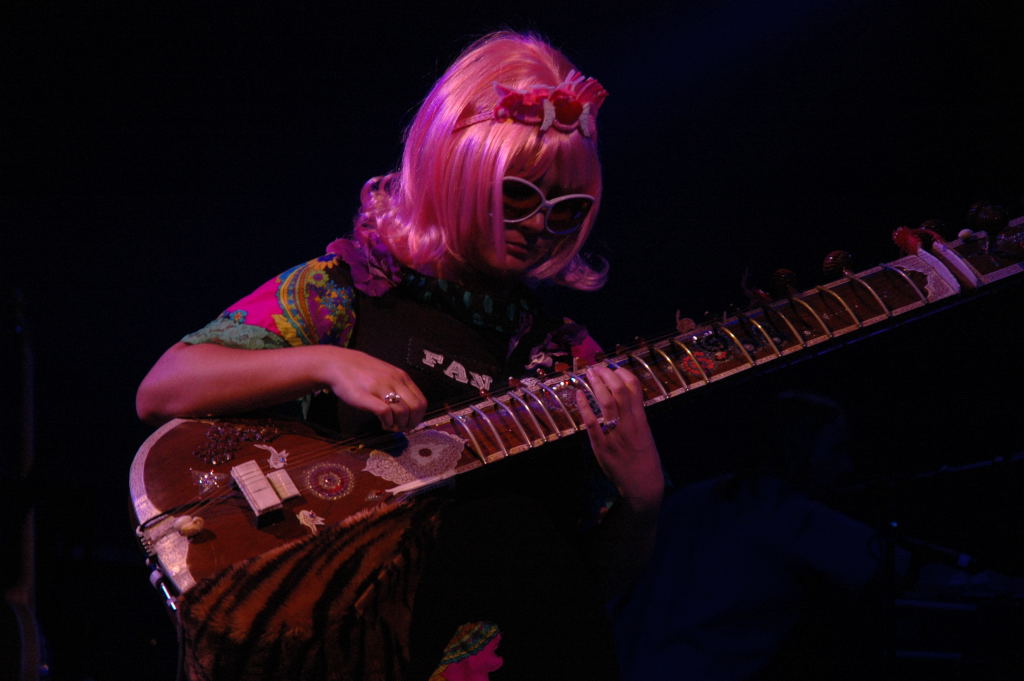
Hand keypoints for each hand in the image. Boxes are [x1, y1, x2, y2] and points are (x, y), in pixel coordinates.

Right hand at [320, 348, 427, 430]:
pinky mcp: (367, 396)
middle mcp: (394, 381)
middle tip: (401, 428)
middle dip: (411, 423)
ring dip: (399, 425)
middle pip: (416, 408)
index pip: (422, 401)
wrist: (338, 364)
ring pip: (403, 411)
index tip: (410, 423)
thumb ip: (399, 388)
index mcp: (402, 377)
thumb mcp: (387, 375)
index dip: (419, 417)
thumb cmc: (362, 372)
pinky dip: (387, 422)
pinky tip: (382, 423)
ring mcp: (381, 388)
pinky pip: (385, 412)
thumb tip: (410, 409)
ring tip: (390, 426)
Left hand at [576, 365, 663, 510]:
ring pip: (605, 403)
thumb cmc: (645, 458)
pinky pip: (591, 422)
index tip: (613, 366)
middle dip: (606, 375)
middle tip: (596, 367)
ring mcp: (614, 434)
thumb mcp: (645, 433)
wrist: (643, 484)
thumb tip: (626, 396)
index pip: (634, 388)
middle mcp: (629, 424)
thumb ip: (636, 415)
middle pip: (618, 391)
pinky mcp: (601, 445)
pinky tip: (578, 394)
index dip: (623, 373)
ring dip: (596, 385)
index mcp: (641, 419)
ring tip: (589, 374)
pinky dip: (584, 406)